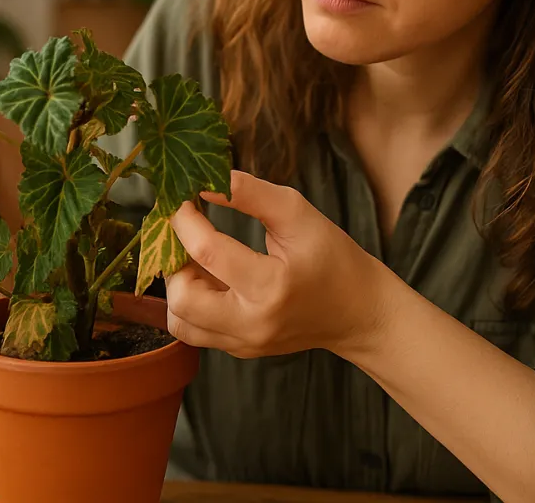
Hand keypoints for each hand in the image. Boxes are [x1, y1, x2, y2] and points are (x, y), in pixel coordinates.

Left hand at [165, 170, 394, 359]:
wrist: (358, 310)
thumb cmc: (333, 256)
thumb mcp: (299, 213)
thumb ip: (250, 193)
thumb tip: (205, 184)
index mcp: (270, 286)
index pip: (207, 251)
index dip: (185, 219)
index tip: (183, 199)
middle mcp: (252, 323)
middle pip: (181, 298)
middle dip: (176, 259)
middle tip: (191, 235)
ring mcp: (244, 342)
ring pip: (180, 321)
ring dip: (179, 285)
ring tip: (199, 260)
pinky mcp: (240, 349)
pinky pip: (195, 330)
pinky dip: (193, 302)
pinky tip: (212, 280)